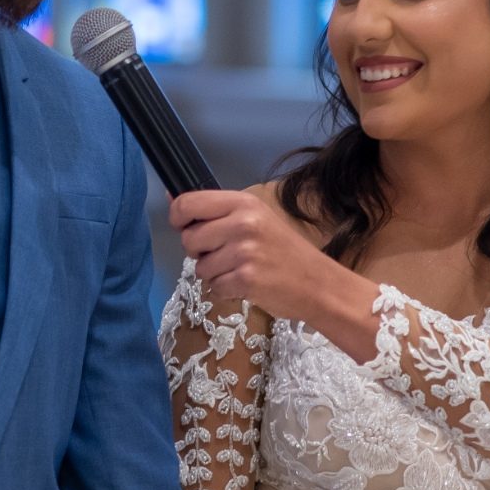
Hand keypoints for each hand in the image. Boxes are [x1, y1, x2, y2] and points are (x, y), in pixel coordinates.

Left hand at [171, 190, 368, 329]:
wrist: (317, 283)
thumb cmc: (284, 250)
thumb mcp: (255, 218)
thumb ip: (215, 212)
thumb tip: (171, 200)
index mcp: (243, 203)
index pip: (188, 203)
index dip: (178, 218)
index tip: (184, 227)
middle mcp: (242, 223)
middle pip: (189, 238)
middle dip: (199, 251)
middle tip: (224, 253)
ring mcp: (243, 252)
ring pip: (199, 266)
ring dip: (214, 273)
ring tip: (239, 269)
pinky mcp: (245, 279)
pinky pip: (213, 286)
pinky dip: (225, 289)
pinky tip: (245, 283)